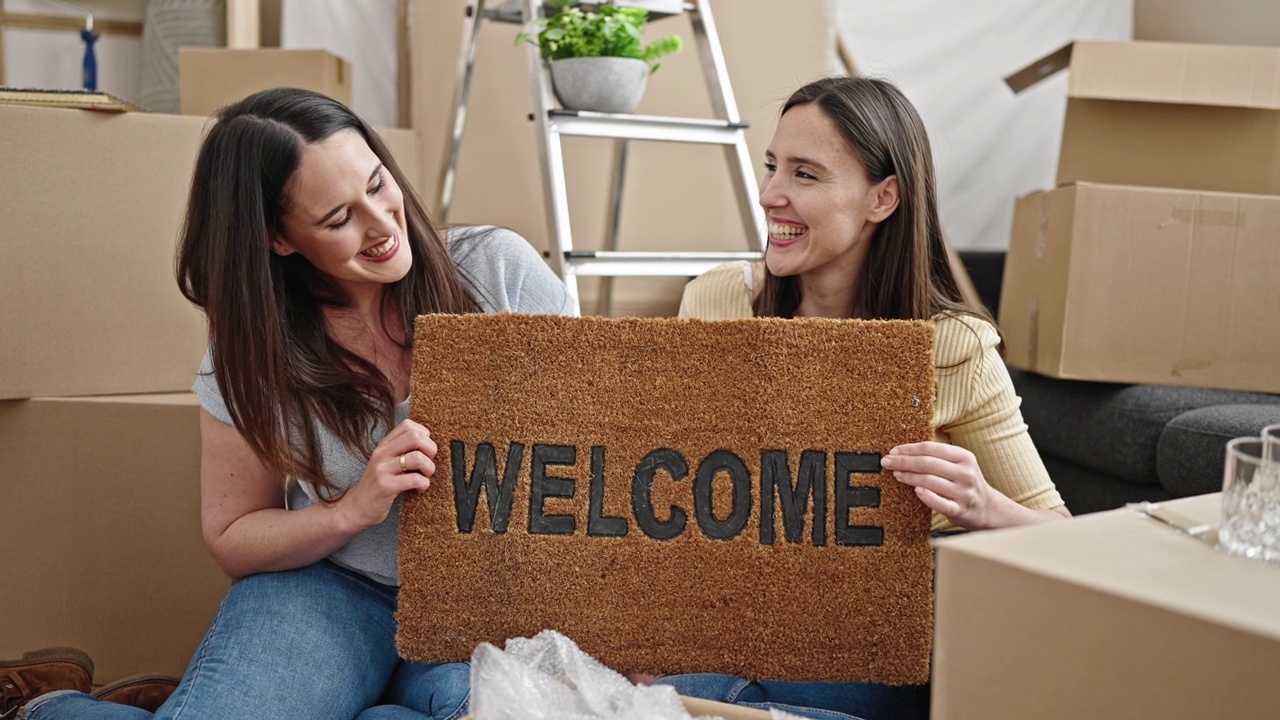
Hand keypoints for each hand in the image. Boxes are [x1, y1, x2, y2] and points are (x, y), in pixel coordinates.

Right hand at [339, 419, 436, 531]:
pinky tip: (419, 489)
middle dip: (430, 449)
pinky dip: (424, 484)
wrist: (356, 507)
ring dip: (429, 468)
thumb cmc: (378, 485)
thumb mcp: (386, 462)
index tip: (424, 450)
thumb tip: (428, 444)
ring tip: (425, 477)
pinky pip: (415, 479)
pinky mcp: (386, 486)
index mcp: (384, 445)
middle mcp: (382, 453)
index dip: (424, 435)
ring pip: (418, 458)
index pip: (408, 425)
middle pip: (415, 437)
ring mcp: (382, 469)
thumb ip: (401, 450)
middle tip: (428, 464)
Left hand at [881, 441, 996, 529]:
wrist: (987, 508)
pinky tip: (915, 491)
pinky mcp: (960, 510)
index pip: (930, 448)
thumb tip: (903, 451)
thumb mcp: (958, 464)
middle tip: (886, 462)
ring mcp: (963, 492)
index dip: (909, 449)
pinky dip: (926, 496)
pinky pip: (940, 503)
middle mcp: (965, 473)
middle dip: (903, 461)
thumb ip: (937, 457)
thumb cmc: (965, 483)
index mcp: (964, 457)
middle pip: (927, 463)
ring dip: (909, 477)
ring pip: (929, 481)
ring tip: (896, 474)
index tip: (893, 451)